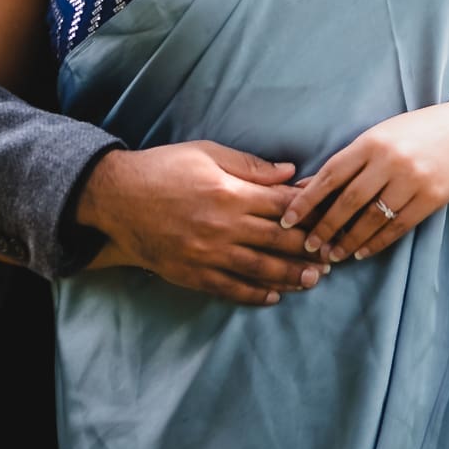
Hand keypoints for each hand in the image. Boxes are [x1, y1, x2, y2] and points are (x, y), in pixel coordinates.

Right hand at [75, 141, 326, 305]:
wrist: (116, 197)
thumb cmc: (162, 168)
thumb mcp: (206, 153)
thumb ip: (250, 166)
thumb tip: (289, 173)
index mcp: (230, 193)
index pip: (283, 205)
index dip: (310, 212)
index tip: (329, 217)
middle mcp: (224, 226)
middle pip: (279, 241)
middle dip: (310, 250)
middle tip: (333, 256)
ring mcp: (208, 254)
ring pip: (261, 270)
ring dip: (291, 276)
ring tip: (313, 280)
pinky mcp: (193, 273)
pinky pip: (231, 289)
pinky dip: (256, 294)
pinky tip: (274, 296)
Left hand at [280, 101, 448, 263]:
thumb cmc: (415, 132)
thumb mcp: (378, 137)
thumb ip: (346, 162)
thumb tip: (306, 186)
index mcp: (371, 142)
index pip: (330, 175)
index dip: (306, 200)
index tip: (288, 220)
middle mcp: (390, 161)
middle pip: (349, 201)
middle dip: (325, 227)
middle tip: (308, 246)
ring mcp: (412, 181)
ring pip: (372, 218)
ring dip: (349, 240)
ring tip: (332, 255)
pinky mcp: (431, 199)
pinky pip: (398, 227)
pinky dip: (377, 242)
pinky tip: (361, 252)